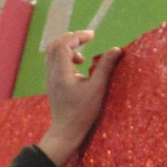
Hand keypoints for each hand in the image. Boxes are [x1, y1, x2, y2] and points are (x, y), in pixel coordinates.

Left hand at [39, 30, 120, 166]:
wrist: (66, 130)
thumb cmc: (83, 112)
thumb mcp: (97, 89)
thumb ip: (106, 67)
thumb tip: (117, 50)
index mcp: (61, 73)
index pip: (63, 44)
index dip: (77, 36)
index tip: (92, 36)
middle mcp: (52, 72)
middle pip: (54, 45)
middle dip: (71, 38)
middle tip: (86, 39)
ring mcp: (49, 77)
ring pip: (52, 52)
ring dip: (67, 47)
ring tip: (82, 57)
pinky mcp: (51, 82)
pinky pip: (53, 61)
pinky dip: (64, 56)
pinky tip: (77, 66)